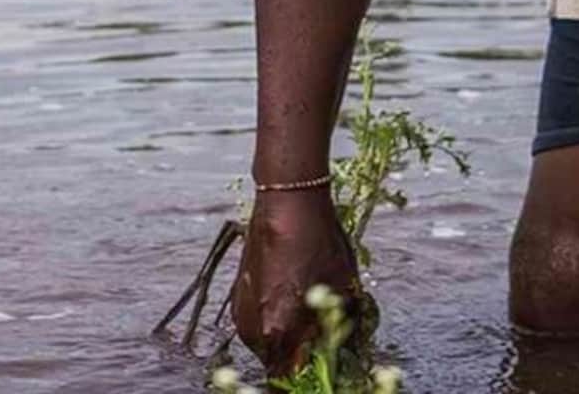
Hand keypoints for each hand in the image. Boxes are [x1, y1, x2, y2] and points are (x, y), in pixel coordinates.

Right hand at [232, 188, 361, 376]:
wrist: (287, 202)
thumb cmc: (318, 242)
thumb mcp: (341, 290)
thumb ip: (335, 331)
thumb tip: (337, 353)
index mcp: (279, 333)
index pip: (293, 380)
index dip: (313, 377)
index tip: (326, 372)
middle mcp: (254, 330)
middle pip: (278, 366)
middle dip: (300, 361)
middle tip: (322, 345)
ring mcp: (242, 313)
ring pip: (268, 345)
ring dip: (287, 341)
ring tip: (311, 318)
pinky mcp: (238, 297)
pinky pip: (259, 323)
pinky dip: (275, 320)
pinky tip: (294, 297)